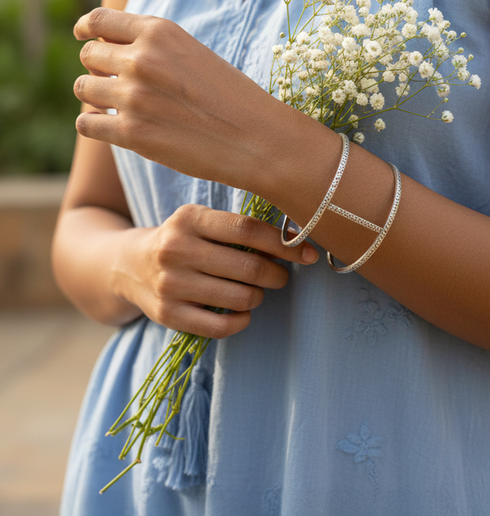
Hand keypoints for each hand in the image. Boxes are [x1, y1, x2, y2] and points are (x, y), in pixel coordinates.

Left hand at [73, 7, 285, 190]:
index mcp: (158, 31)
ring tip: (120, 107)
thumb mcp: (192, 53)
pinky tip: (112, 127)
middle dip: (97, 69)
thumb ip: (153, 46)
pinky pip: (86, 123)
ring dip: (95, 97)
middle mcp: (141, 58)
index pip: (97, 20)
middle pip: (89, 56)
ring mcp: (133, 96)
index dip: (85, 30)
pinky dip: (94, 124)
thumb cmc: (230, 97)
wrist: (257, 139)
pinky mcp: (130, 133)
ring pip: (83, 88)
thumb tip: (108, 48)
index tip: (84, 38)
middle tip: (117, 84)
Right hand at [116, 204, 318, 337]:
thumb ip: (239, 227)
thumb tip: (294, 240)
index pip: (246, 229)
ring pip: (238, 297)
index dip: (282, 242)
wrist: (128, 265)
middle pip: (247, 266)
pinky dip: (241, 320)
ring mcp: (170, 284)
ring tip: (257, 291)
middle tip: (281, 275)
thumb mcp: (201, 221)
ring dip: (258, 296)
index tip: (306, 251)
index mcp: (189, 219)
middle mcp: (176, 249)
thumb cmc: (182, 239)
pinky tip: (242, 311)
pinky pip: (220, 326)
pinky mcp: (167, 315)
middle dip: (276, 274)